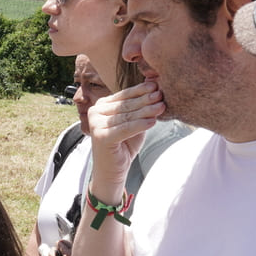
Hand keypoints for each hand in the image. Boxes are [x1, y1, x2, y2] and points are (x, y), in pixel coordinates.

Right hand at [85, 81, 163, 196]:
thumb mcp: (134, 122)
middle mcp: (95, 112)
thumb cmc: (124, 145)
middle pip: (125, 105)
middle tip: (161, 95)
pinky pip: (125, 128)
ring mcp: (96, 124)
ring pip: (126, 116)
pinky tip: (152, 122)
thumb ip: (141, 107)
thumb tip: (153, 85)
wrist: (113, 170)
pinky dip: (140, 125)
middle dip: (145, 100)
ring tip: (161, 107)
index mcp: (101, 106)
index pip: (123, 95)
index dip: (140, 90)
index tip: (156, 85)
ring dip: (146, 111)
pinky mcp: (101, 137)